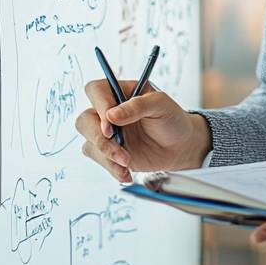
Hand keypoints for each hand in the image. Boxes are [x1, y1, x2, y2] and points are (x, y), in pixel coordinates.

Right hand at [75, 80, 211, 182]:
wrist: (180, 146)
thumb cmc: (172, 119)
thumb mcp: (161, 105)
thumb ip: (138, 105)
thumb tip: (111, 115)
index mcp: (120, 91)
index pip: (96, 91)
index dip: (99, 106)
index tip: (111, 126)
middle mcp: (108, 111)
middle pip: (85, 120)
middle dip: (100, 139)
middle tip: (120, 150)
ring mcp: (106, 132)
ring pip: (89, 143)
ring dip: (106, 157)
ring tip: (128, 163)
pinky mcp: (108, 152)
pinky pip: (98, 160)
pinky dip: (111, 169)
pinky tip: (126, 173)